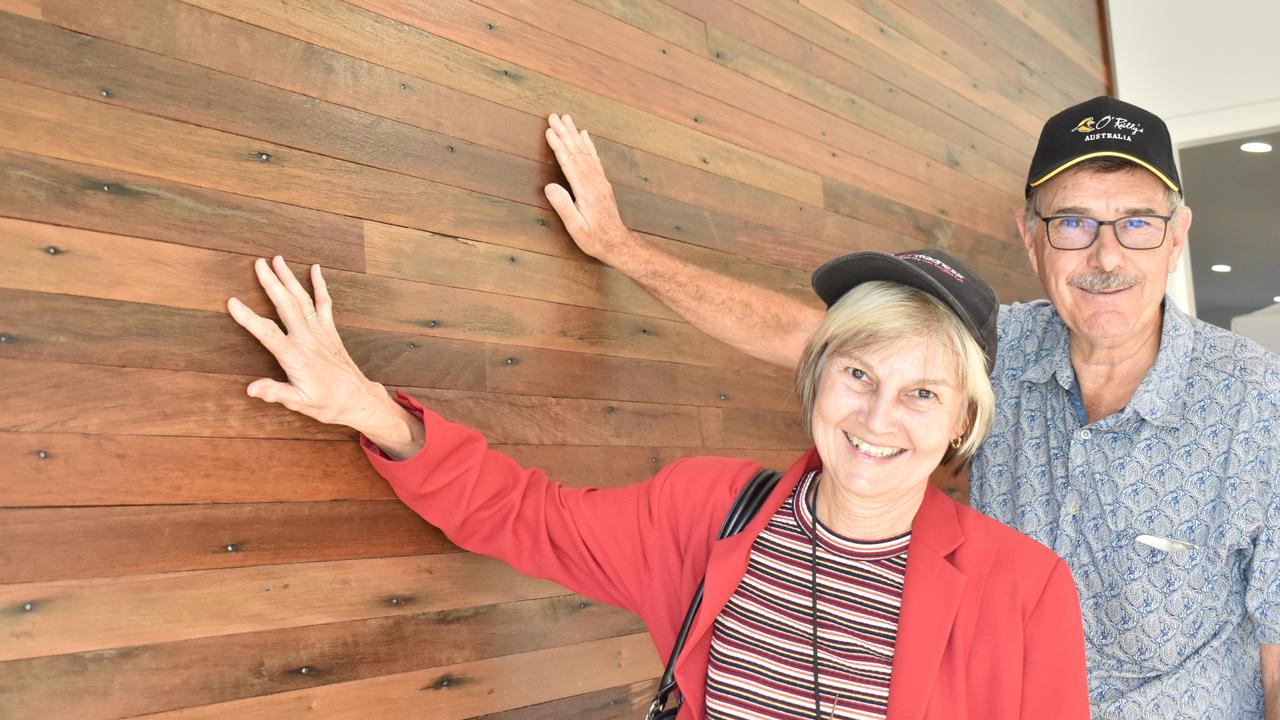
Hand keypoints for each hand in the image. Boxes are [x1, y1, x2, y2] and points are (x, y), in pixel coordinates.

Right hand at [228, 257, 419, 454]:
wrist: (358, 398)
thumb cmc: (328, 403)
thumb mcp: (300, 403)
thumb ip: (276, 393)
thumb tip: (252, 389)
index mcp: (296, 358)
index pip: (268, 334)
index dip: (249, 318)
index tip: (232, 302)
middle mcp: (308, 340)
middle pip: (287, 306)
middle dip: (271, 284)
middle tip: (258, 264)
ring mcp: (321, 332)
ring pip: (303, 300)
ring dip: (289, 278)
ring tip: (277, 259)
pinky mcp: (330, 330)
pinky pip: (324, 303)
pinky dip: (320, 285)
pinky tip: (315, 269)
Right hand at [543, 113, 637, 261]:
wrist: (617, 243)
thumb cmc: (595, 238)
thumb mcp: (576, 227)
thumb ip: (564, 206)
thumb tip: (549, 187)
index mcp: (586, 190)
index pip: (569, 162)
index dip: (559, 145)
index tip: (549, 130)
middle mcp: (594, 181)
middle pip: (577, 151)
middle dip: (565, 132)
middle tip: (554, 115)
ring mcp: (600, 180)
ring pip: (586, 151)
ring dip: (575, 134)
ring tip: (567, 118)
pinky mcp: (602, 183)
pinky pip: (594, 158)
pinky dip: (588, 144)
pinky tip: (584, 135)